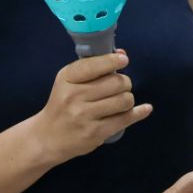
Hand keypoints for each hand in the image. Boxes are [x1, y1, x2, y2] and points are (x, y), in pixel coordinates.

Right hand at [33, 51, 151, 163]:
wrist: (47, 138)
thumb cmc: (63, 104)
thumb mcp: (69, 82)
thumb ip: (93, 67)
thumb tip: (121, 54)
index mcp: (67, 78)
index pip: (94, 65)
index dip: (112, 61)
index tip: (123, 60)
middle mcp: (74, 96)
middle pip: (116, 82)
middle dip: (124, 82)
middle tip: (119, 87)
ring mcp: (84, 116)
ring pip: (124, 100)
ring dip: (127, 98)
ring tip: (120, 101)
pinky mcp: (95, 133)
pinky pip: (125, 119)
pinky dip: (139, 112)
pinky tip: (145, 109)